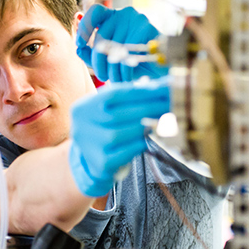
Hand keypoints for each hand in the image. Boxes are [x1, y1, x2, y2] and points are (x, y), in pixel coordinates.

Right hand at [69, 80, 169, 196]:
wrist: (92, 160)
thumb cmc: (106, 128)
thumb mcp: (109, 109)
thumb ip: (129, 97)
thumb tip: (163, 85)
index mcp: (81, 109)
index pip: (112, 94)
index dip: (138, 91)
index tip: (161, 88)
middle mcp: (80, 127)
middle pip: (116, 115)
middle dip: (146, 108)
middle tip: (167, 104)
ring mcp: (89, 147)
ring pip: (117, 134)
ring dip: (141, 127)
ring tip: (157, 121)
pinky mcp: (101, 164)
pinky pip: (123, 153)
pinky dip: (137, 145)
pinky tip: (145, 140)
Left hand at [76, 4, 168, 82]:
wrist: (159, 71)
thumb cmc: (133, 63)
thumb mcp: (108, 59)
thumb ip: (90, 53)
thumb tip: (78, 48)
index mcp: (112, 17)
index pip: (94, 13)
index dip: (84, 28)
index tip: (80, 44)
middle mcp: (123, 14)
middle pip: (101, 37)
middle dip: (98, 62)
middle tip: (102, 76)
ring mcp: (135, 20)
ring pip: (113, 48)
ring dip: (112, 70)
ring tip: (116, 79)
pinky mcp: (146, 29)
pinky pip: (127, 54)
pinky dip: (124, 71)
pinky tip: (126, 78)